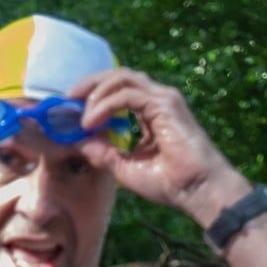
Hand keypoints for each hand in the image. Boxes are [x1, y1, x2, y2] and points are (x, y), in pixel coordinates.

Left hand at [71, 67, 248, 219]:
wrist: (198, 190)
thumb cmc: (171, 183)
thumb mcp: (126, 168)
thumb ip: (104, 153)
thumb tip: (80, 142)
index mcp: (151, 112)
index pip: (118, 90)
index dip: (93, 96)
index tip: (72, 112)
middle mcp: (157, 99)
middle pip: (118, 76)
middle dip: (90, 84)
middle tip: (68, 100)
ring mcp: (163, 99)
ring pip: (121, 78)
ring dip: (95, 93)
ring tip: (80, 115)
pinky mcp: (164, 104)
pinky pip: (126, 94)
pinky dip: (105, 105)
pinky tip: (92, 122)